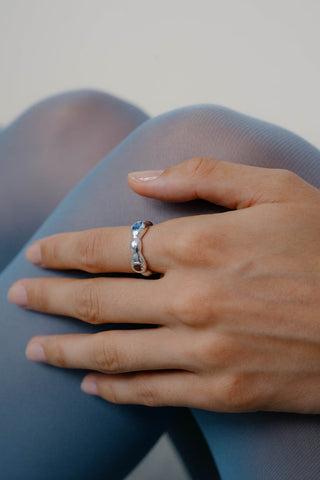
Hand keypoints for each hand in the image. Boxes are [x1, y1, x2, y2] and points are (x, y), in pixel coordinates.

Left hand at [8, 157, 319, 412]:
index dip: (65, 250)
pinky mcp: (224, 390)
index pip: (108, 247)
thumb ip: (202, 178)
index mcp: (201, 243)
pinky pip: (152, 392)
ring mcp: (206, 349)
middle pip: (96, 300)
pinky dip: (115, 390)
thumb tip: (141, 178)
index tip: (40, 254)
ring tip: (36, 350)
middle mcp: (192, 298)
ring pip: (113, 353)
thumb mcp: (275, 189)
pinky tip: (91, 385)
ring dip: (66, 351)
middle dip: (48, 297)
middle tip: (18, 296)